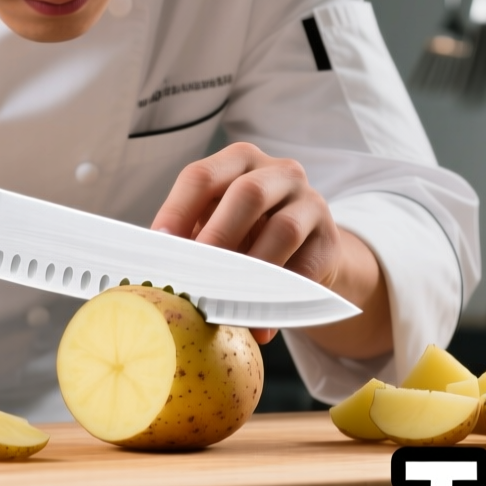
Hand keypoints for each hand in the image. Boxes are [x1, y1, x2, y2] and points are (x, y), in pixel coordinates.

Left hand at [150, 142, 389, 356]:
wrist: (307, 253)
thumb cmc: (248, 235)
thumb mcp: (218, 224)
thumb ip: (192, 238)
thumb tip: (155, 272)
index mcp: (239, 161)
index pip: (202, 176)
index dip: (177, 210)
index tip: (162, 246)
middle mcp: (278, 171)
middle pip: (247, 194)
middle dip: (218, 237)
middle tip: (196, 275)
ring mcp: (310, 202)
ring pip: (283, 229)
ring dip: (252, 269)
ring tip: (228, 301)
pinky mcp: (330, 240)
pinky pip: (306, 268)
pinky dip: (280, 298)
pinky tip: (260, 324)